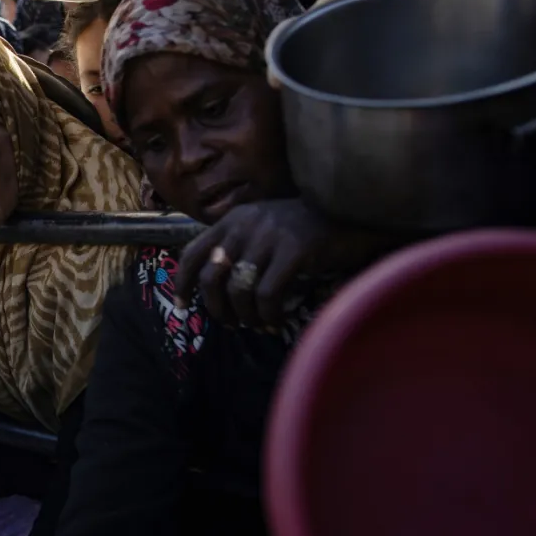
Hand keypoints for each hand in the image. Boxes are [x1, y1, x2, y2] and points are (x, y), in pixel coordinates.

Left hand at [176, 199, 389, 329]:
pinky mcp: (293, 250)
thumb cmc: (306, 228)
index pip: (192, 252)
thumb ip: (238, 249)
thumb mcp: (263, 230)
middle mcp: (244, 224)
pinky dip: (268, 313)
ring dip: (245, 315)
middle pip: (212, 277)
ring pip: (238, 289)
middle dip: (217, 308)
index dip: (182, 283)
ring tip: (258, 323)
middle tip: (232, 324)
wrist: (352, 212)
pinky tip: (277, 319)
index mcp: (232, 220)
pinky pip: (267, 293)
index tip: (182, 308)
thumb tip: (216, 289)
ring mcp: (268, 236)